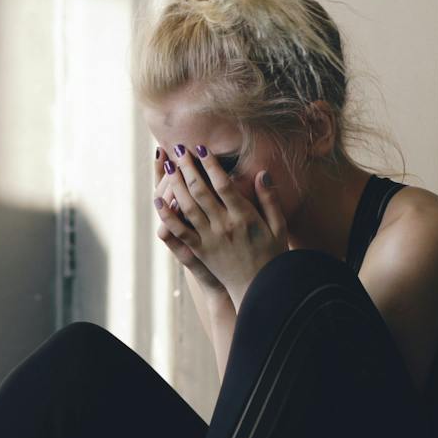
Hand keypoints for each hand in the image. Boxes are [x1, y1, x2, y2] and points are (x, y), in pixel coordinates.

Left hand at [159, 143, 287, 302]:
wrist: (259, 289)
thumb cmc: (272, 256)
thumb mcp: (279, 226)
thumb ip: (270, 200)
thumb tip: (262, 173)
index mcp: (245, 217)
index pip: (224, 185)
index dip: (210, 165)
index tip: (201, 148)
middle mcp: (224, 226)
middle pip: (201, 191)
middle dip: (188, 167)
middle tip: (179, 149)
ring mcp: (209, 239)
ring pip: (187, 207)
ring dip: (175, 184)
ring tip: (168, 165)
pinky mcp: (199, 251)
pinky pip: (179, 231)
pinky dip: (167, 214)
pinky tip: (158, 200)